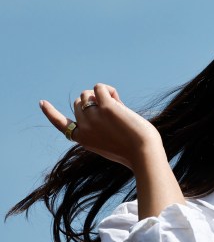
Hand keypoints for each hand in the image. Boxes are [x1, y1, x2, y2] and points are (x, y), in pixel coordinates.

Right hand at [40, 84, 162, 170]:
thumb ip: (99, 125)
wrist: (144, 154)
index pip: (61, 124)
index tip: (42, 103)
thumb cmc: (133, 150)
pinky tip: (119, 101)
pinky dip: (109, 90)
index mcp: (83, 139)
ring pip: (88, 93)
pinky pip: (100, 87)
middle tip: (114, 115)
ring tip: (118, 110)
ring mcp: (93, 117)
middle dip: (94, 101)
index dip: (50, 113)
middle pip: (80, 102)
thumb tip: (100, 99)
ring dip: (101, 95)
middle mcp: (84, 128)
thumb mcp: (109, 141)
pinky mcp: (106, 108)